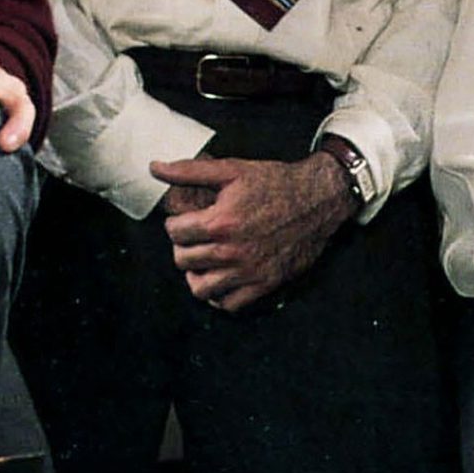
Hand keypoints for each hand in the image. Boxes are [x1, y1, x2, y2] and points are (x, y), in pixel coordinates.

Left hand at [148, 152, 353, 310]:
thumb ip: (190, 171)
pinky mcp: (264, 285)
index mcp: (220, 222)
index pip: (175, 233)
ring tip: (203, 260)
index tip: (186, 219)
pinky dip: (219, 295)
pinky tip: (221, 278)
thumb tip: (155, 168)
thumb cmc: (275, 183)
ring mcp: (248, 272)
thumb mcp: (232, 170)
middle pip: (183, 260)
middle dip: (183, 246)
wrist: (317, 200)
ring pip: (200, 288)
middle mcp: (232, 251)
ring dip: (196, 274)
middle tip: (194, 237)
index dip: (176, 223)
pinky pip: (229, 304)